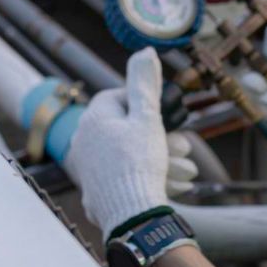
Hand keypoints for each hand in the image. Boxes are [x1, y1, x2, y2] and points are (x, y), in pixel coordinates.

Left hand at [64, 47, 196, 235]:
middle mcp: (83, 140)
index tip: (162, 116)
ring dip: (157, 159)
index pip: (116, 97)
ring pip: (126, 154)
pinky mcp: (92, 188)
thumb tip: (145, 51)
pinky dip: (143, 176)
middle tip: (182, 147)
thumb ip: (145, 83)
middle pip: (124, 128)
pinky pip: (121, 175)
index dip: (141, 103)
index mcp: (93, 118)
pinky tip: (165, 184)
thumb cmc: (139, 163)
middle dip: (156, 136)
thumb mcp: (147, 117)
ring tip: (184, 171)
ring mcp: (85, 166)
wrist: (131, 215)